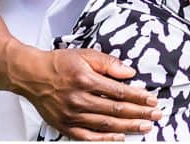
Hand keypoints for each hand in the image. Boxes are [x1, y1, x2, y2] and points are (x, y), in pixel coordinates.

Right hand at [21, 47, 162, 140]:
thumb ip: (107, 63)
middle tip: (156, 115)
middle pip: (116, 109)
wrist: (32, 75)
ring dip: (128, 126)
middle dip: (139, 113)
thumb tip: (129, 72)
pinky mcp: (66, 126)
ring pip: (106, 124)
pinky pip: (89, 136)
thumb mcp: (84, 54)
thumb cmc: (59, 63)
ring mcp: (72, 115)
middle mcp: (79, 99)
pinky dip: (106, 138)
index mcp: (85, 79)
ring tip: (145, 127)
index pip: (119, 91)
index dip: (138, 97)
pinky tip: (120, 137)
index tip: (152, 100)